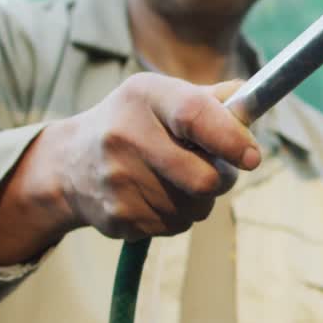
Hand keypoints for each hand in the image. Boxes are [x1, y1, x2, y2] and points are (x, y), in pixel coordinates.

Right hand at [0, 74, 260, 264]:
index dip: (231, 139)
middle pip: (203, 178)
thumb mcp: (164, 96)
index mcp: (144, 96)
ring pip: (193, 208)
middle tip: (216, 170)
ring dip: (199, 199)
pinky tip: (156, 196)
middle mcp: (125, 135)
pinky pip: (173, 226)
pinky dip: (177, 216)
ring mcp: (117, 180)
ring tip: (178, 181)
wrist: (70, 164)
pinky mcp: (116, 216)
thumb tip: (253, 102)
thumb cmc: (135, 123)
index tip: (252, 158)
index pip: (195, 115)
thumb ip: (213, 99)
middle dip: (222, 179)